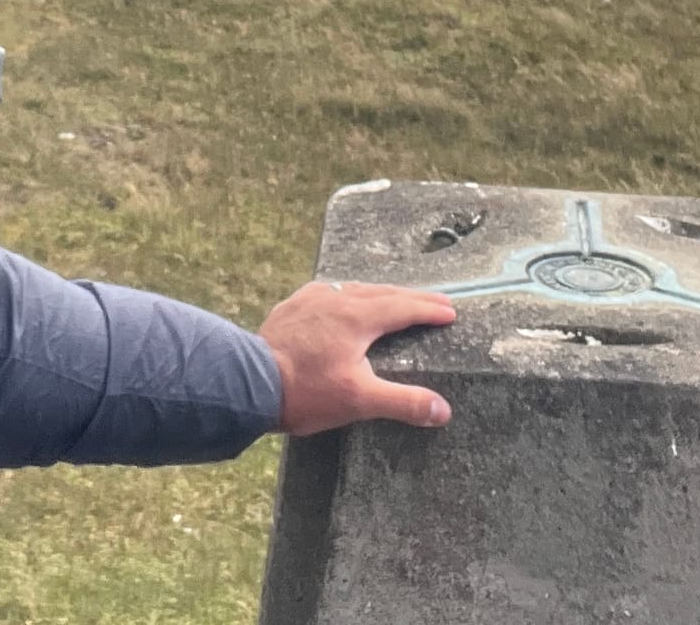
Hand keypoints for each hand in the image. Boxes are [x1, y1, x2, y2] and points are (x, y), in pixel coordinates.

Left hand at [258, 281, 457, 435]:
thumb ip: (403, 402)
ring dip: (381, 294)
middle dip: (412, 298)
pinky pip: (330, 292)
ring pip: (355, 289)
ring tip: (396, 299)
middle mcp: (337, 298)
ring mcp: (311, 299)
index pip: (404, 307)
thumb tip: (442, 410)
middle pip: (383, 292)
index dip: (429, 309)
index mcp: (358, 316)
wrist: (248, 383)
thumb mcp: (359, 401)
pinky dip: (349, 294)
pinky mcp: (292, 306)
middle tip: (436, 301)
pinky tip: (344, 300)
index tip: (450, 312)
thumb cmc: (306, 392)